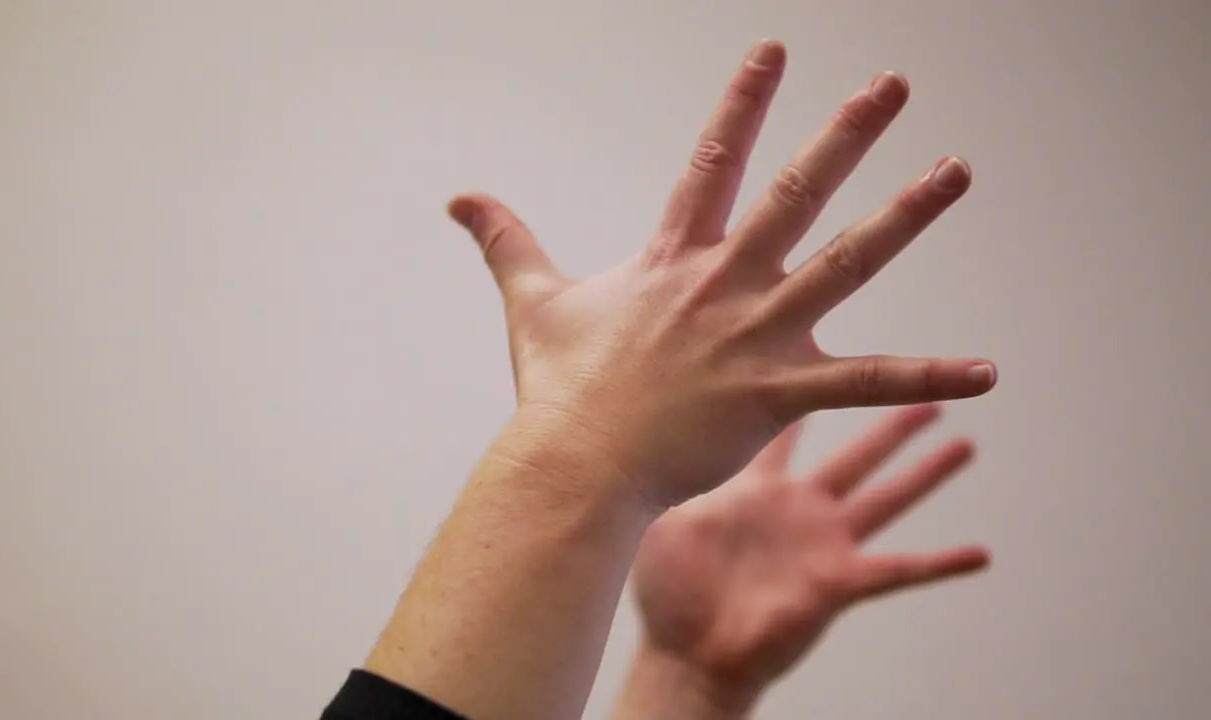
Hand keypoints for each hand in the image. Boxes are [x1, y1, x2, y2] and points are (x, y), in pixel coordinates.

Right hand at [450, 40, 994, 509]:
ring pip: (847, 261)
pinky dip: (928, 376)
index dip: (744, 101)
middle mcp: (724, 282)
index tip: (775, 51)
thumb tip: (459, 196)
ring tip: (957, 169)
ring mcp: (757, 333)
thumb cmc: (558, 390)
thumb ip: (508, 240)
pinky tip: (987, 371)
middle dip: (845, 132)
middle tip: (890, 84)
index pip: (713, 159)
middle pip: (797, 191)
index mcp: (674, 258)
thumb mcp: (533, 301)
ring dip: (906, 213)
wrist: (575, 466)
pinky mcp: (778, 390)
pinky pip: (866, 380)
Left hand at [627, 404, 988, 710]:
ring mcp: (822, 545)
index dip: (803, 389)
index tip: (821, 348)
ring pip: (886, 498)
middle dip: (892, 421)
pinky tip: (980, 553)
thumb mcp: (664, 511)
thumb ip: (667, 462)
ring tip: (965, 444)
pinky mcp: (837, 583)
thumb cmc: (666, 589)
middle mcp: (798, 509)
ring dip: (927, 473)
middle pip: (855, 452)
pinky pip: (898, 571)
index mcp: (756, 486)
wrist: (685, 652)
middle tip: (929, 387)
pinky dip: (940, 563)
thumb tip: (642, 415)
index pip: (784, 424)